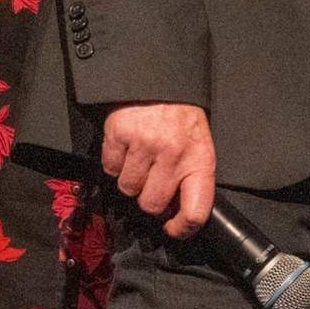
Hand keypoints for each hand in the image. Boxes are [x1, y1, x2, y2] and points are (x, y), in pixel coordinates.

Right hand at [99, 100, 212, 234]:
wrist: (161, 80)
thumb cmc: (181, 119)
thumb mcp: (199, 147)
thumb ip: (191, 180)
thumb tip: (174, 216)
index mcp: (200, 160)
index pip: (195, 211)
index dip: (182, 228)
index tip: (173, 229)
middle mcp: (173, 154)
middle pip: (151, 205)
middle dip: (149, 197)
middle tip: (153, 179)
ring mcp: (145, 144)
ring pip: (127, 188)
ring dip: (131, 179)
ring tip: (141, 158)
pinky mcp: (120, 133)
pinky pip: (109, 168)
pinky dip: (115, 162)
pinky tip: (127, 147)